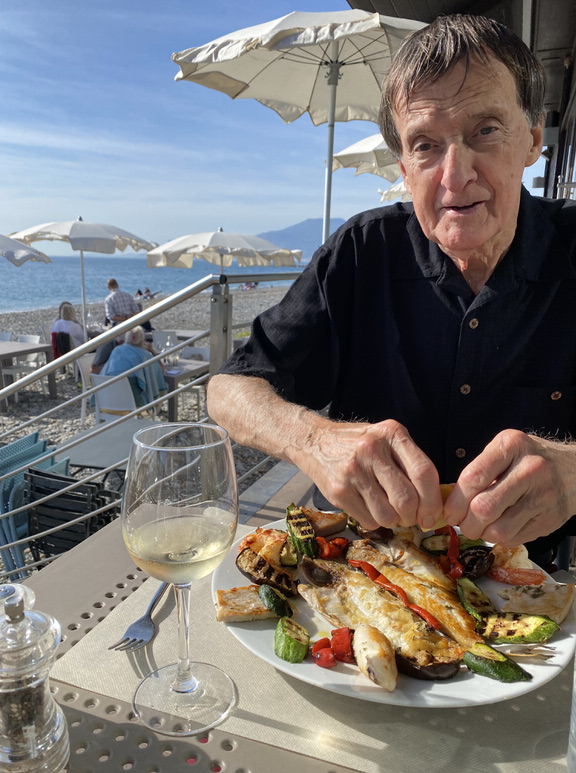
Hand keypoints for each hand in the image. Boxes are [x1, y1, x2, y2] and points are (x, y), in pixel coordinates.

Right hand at [304, 419, 441, 529]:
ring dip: (393, 521)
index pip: (424, 472)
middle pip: (407, 499)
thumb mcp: (386, 439)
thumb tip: (434, 502)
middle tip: (410, 518)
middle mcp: (372, 450)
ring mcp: (353, 471)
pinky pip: (368, 520)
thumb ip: (410, 462)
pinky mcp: (338, 490)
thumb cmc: (358, 444)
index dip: (433, 500)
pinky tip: (369, 507)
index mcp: (391, 434)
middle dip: (413, 517)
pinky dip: (374, 521)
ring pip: (388, 516)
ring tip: (388, 511)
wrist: (315, 442)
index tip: (432, 514)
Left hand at [444, 429, 575, 545]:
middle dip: (466, 523)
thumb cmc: (531, 459)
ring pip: (498, 529)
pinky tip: (501, 526)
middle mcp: (529, 469)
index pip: (473, 478)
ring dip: (482, 534)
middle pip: (483, 508)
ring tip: (480, 528)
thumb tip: (450, 499)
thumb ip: (480, 469)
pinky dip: (501, 538)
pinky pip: (515, 538)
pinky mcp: (550, 519)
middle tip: (463, 524)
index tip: (449, 512)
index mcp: (511, 446)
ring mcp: (542, 496)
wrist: (575, 469)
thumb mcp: (505, 450)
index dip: (455, 501)